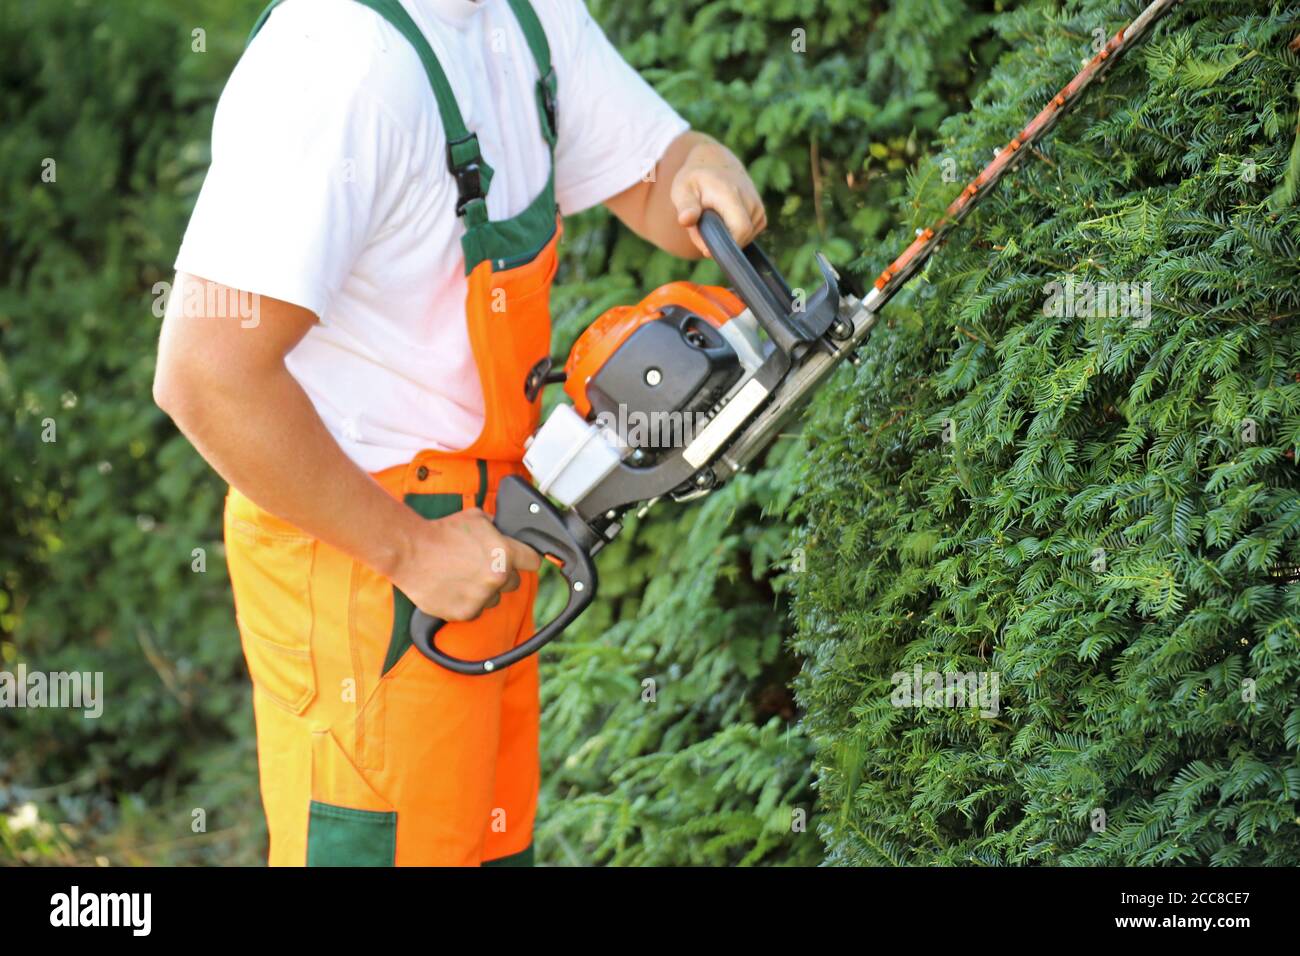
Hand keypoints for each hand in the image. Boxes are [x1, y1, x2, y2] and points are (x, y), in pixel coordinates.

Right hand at [391, 508, 541, 622]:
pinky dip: (466, 602)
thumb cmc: (440, 533)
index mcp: (505, 554)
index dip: (527, 558)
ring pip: (494, 598)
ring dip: (484, 590)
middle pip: (514, 582)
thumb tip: (504, 532)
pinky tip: (453, 587)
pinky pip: (474, 610)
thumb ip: (496, 528)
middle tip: (481, 565)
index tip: (523, 560)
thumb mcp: (476, 517)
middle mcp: (496, 578)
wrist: (410, 551)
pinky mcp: (465, 612)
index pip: (533, 562)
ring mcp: (481, 598)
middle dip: (502, 574)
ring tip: (463, 576)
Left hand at [670, 138, 766, 255]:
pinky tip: (724, 221)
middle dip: (722, 241)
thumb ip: (685, 207)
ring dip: (728, 237)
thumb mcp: (682, 190)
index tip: (708, 247)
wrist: (715, 162)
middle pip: (742, 237)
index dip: (726, 245)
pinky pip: (750, 234)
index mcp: (731, 194)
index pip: (741, 229)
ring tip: (713, 220)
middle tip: (703, 229)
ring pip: (745, 238)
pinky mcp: (761, 213)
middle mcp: (750, 199)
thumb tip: (686, 220)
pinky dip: (736, 234)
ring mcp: (758, 206)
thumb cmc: (695, 180)